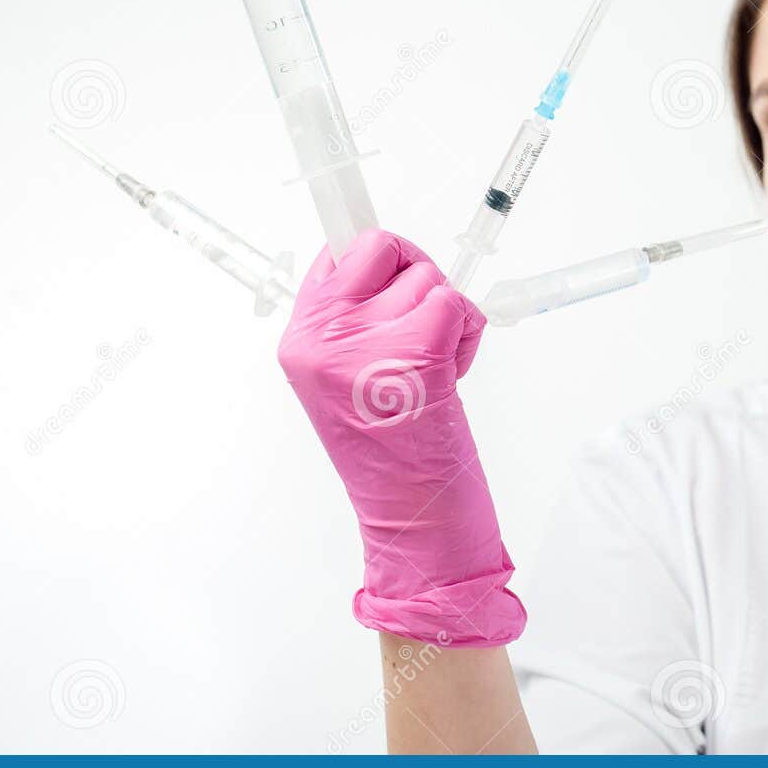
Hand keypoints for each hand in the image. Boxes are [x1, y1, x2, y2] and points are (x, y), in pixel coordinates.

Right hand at [276, 228, 525, 646]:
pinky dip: (467, 335)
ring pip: (428, 279)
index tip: (393, 270)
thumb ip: (354, 324)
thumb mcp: (346, 382)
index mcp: (301, 340)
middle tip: (423, 324)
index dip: (375, 258)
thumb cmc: (388, 452)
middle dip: (416, 274)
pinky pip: (455, 305)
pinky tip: (450, 376)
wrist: (409, 520)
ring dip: (448, 317)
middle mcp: (323, 337)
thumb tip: (387, 266)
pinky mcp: (415, 350)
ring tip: (433, 371)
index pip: (335, 253)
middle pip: (382, 247)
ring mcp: (366, 343)